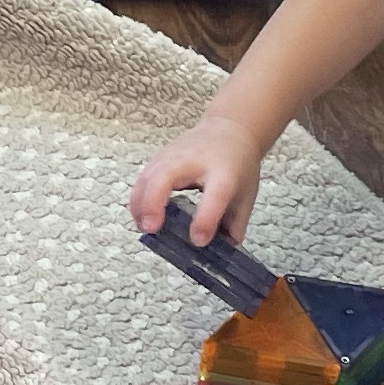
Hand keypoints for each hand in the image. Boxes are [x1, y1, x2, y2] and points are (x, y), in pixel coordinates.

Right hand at [129, 110, 267, 244]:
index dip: (205, 220)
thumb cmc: (238, 165)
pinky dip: (138, 200)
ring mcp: (172, 156)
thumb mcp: (245, 196)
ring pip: (146, 178)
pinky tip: (141, 217)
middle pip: (165, 178)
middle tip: (151, 229)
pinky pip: (142, 180)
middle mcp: (194, 162)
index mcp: (224, 174)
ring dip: (140, 205)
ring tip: (144, 228)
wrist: (229, 130)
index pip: (213, 196)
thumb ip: (233, 226)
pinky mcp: (159, 158)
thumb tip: (220, 254)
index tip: (198, 241)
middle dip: (153, 204)